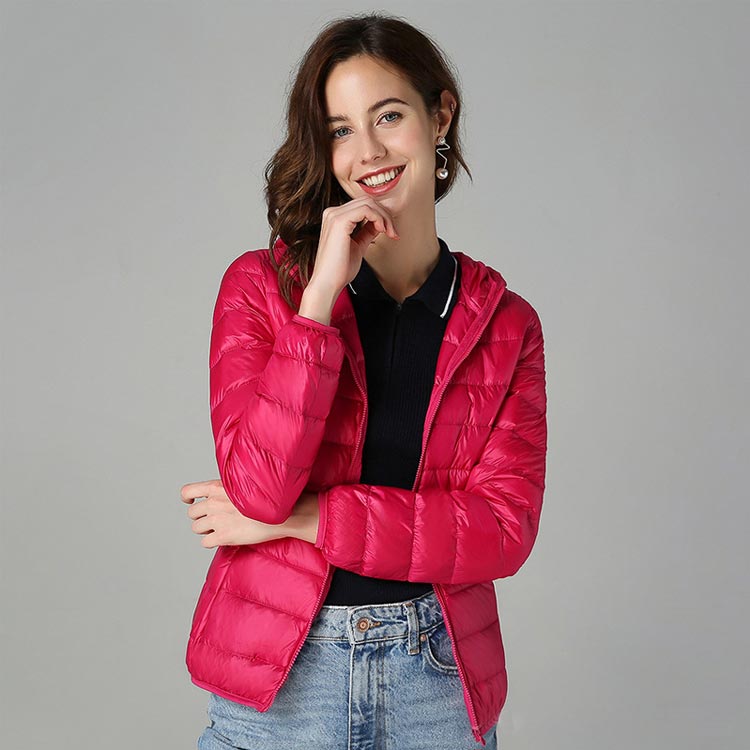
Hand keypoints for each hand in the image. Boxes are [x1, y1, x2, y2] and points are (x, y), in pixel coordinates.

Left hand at [180, 480, 318, 547]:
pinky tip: (224, 538)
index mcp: (217, 487)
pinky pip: (205, 542)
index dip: (187, 498)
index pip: (187, 491)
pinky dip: (212, 542)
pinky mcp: (224, 536)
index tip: (192, 502)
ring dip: (205, 529)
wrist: (282, 512)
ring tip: (220, 528)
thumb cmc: (266, 498)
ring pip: (196, 528)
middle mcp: (214, 502)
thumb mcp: (244, 483)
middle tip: (214, 519)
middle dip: (201, 517)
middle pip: (192, 513)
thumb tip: (220, 492)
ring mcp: (218, 520)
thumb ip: (227, 488)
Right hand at [299, 197, 399, 323]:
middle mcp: (333, 213)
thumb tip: (379, 223)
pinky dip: (378, 218)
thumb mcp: (358, 246)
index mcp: (335, 218)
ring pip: (368, 203)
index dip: (381, 216)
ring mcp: (334, 215)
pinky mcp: (339, 221)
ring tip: (389, 233)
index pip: (363, 206)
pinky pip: (366, 210)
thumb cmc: (340, 270)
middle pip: (367, 201)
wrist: (328, 284)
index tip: (391, 232)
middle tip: (393, 232)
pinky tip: (382, 230)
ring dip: (384, 217)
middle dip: (385, 215)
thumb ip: (367, 232)